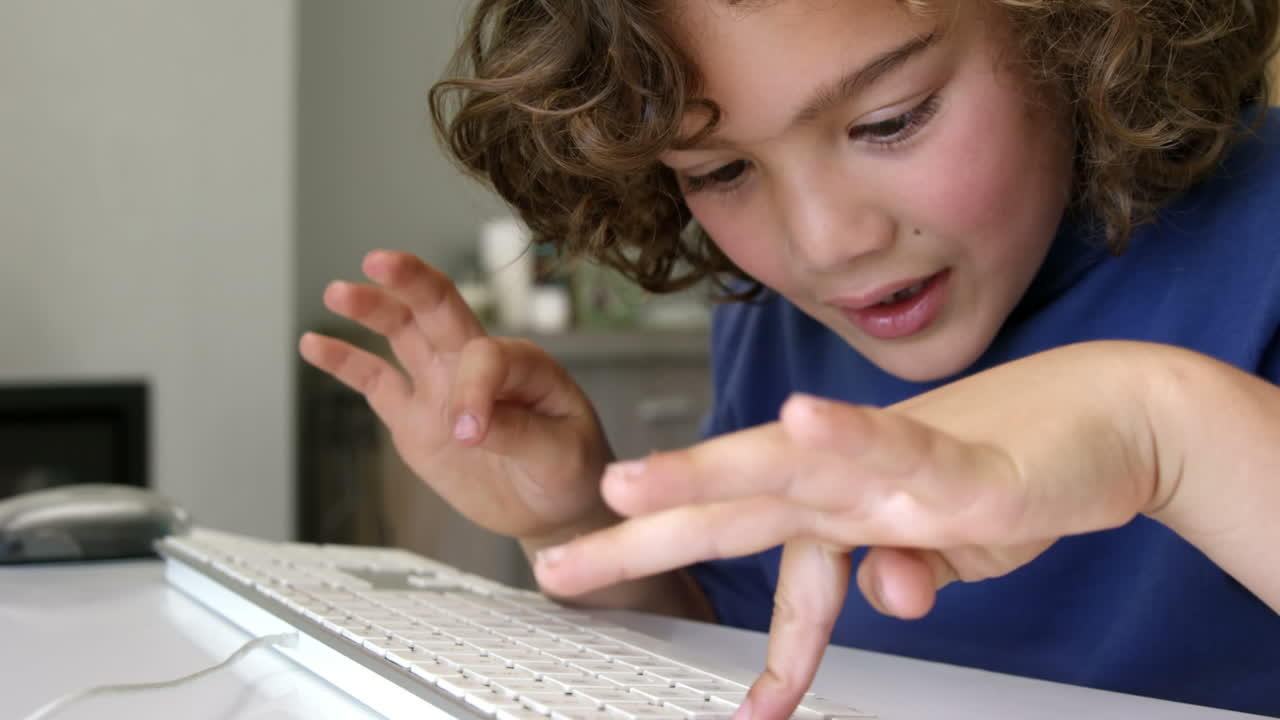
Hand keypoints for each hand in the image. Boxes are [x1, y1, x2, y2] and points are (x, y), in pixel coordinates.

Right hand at [299, 250, 614, 543]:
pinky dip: (345, 362)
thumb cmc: (571, 469)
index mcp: (522, 364)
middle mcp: (477, 363)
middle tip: (379, 261)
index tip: (470, 434)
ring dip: (372, 310)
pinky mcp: (414, 416)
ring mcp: (441, 386)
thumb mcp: (562, 454)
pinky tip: (314, 343)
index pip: (484, 357)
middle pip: (440, 309)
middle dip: (411, 283)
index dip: (473, 391)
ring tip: (338, 292)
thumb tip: (471, 424)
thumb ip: (521, 434)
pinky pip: (375, 382)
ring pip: (403, 334)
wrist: (554, 506)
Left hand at [533, 343, 1162, 719]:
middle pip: (729, 505)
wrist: (1110, 417)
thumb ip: (902, 572)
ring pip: (785, 471)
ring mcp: (898, 468)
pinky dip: (848, 438)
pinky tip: (803, 420)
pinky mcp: (963, 468)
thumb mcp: (946, 550)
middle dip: (640, 535)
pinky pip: (898, 454)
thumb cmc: (1015, 472)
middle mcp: (848, 475)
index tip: (600, 581)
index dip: (676, 564)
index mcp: (833, 495)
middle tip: (559, 562)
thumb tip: (887, 595)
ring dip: (706, 475)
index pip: (739, 535)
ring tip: (632, 484)